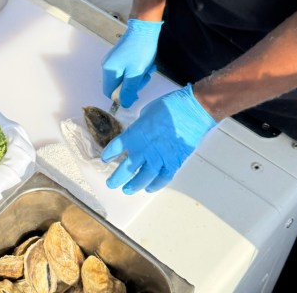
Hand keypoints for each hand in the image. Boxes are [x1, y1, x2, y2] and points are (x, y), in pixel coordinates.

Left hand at [101, 84, 217, 193]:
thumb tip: (138, 132)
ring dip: (134, 185)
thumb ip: (139, 127)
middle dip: (117, 177)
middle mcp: (144, 149)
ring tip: (127, 190)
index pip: (116, 147)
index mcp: (134, 134)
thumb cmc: (168, 107)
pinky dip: (156, 185)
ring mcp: (159, 158)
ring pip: (143, 177)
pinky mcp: (174, 163)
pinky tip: (149, 188)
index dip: (109, 154)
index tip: (105, 159)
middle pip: (126, 168)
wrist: (191, 112)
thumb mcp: (146, 113)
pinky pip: (163, 178)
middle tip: (111, 184)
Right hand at [102, 19, 162, 106]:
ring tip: (148, 69)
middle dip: (133, 85)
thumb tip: (124, 104)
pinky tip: (145, 63)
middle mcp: (107, 66)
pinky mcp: (119, 55)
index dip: (122, 97)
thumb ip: (128, 91)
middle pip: (118, 85)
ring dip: (137, 76)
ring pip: (124, 77)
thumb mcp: (136, 73)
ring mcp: (113, 59)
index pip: (110, 93)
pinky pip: (126, 68)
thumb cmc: (140, 51)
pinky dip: (136, 69)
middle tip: (145, 77)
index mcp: (109, 71)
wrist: (144, 27)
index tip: (136, 92)